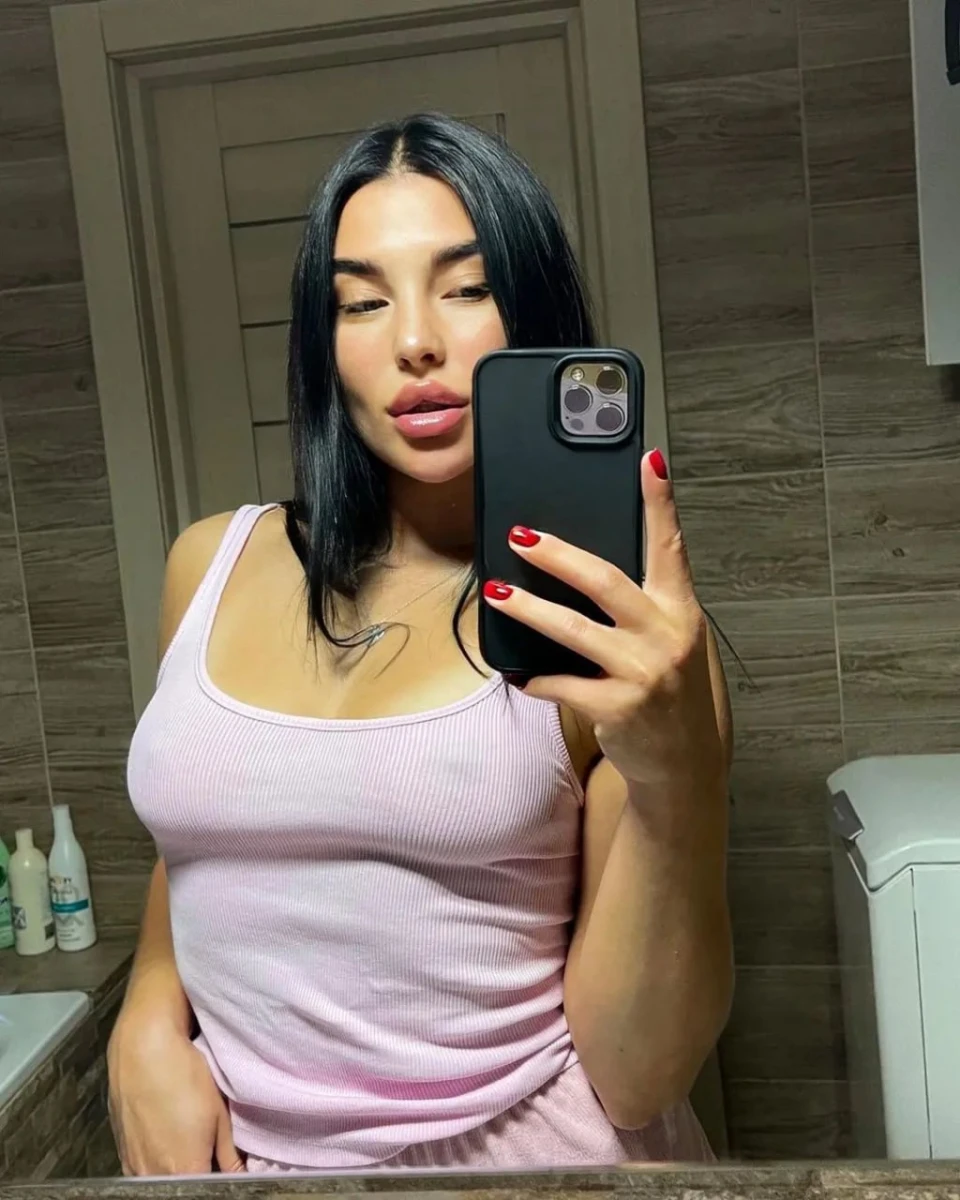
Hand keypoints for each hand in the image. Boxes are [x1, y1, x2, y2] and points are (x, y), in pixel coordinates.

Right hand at [107, 1014, 244, 1175]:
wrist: (143, 1048)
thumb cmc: (184, 1076)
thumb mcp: (218, 1114)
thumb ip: (229, 1154)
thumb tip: (240, 1174)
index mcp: (185, 1170)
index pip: (206, 1190)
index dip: (218, 1180)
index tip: (223, 1166)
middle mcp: (154, 1175)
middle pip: (180, 1187)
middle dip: (195, 1174)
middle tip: (206, 1150)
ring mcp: (133, 1165)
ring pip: (159, 1181)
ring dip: (173, 1170)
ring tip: (184, 1140)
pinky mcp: (121, 1151)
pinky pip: (141, 1170)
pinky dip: (155, 1162)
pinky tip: (165, 1138)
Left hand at [482, 449, 724, 800]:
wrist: (683, 762)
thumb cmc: (670, 691)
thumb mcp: (670, 641)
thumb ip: (643, 606)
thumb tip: (583, 567)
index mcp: (680, 611)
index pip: (671, 546)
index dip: (660, 502)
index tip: (649, 461)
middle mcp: (666, 637)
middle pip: (605, 582)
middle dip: (558, 556)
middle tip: (521, 537)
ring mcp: (642, 673)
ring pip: (573, 630)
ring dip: (529, 609)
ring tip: (498, 592)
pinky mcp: (617, 708)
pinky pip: (562, 684)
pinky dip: (535, 679)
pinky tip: (518, 674)